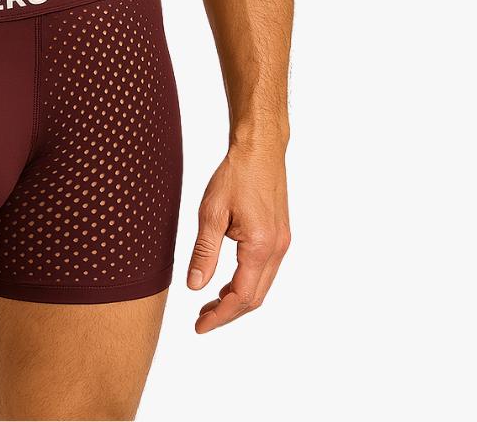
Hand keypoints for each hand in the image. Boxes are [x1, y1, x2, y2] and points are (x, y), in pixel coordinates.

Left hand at [187, 143, 290, 332]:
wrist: (260, 149)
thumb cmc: (235, 174)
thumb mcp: (211, 212)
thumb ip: (204, 251)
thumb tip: (195, 286)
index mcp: (260, 245)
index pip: (241, 296)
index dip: (220, 316)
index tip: (200, 326)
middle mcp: (277, 248)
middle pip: (255, 297)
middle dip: (228, 312)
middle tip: (201, 319)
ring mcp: (282, 242)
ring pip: (261, 285)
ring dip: (237, 299)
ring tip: (210, 304)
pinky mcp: (280, 235)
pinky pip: (264, 270)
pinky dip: (246, 282)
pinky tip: (227, 281)